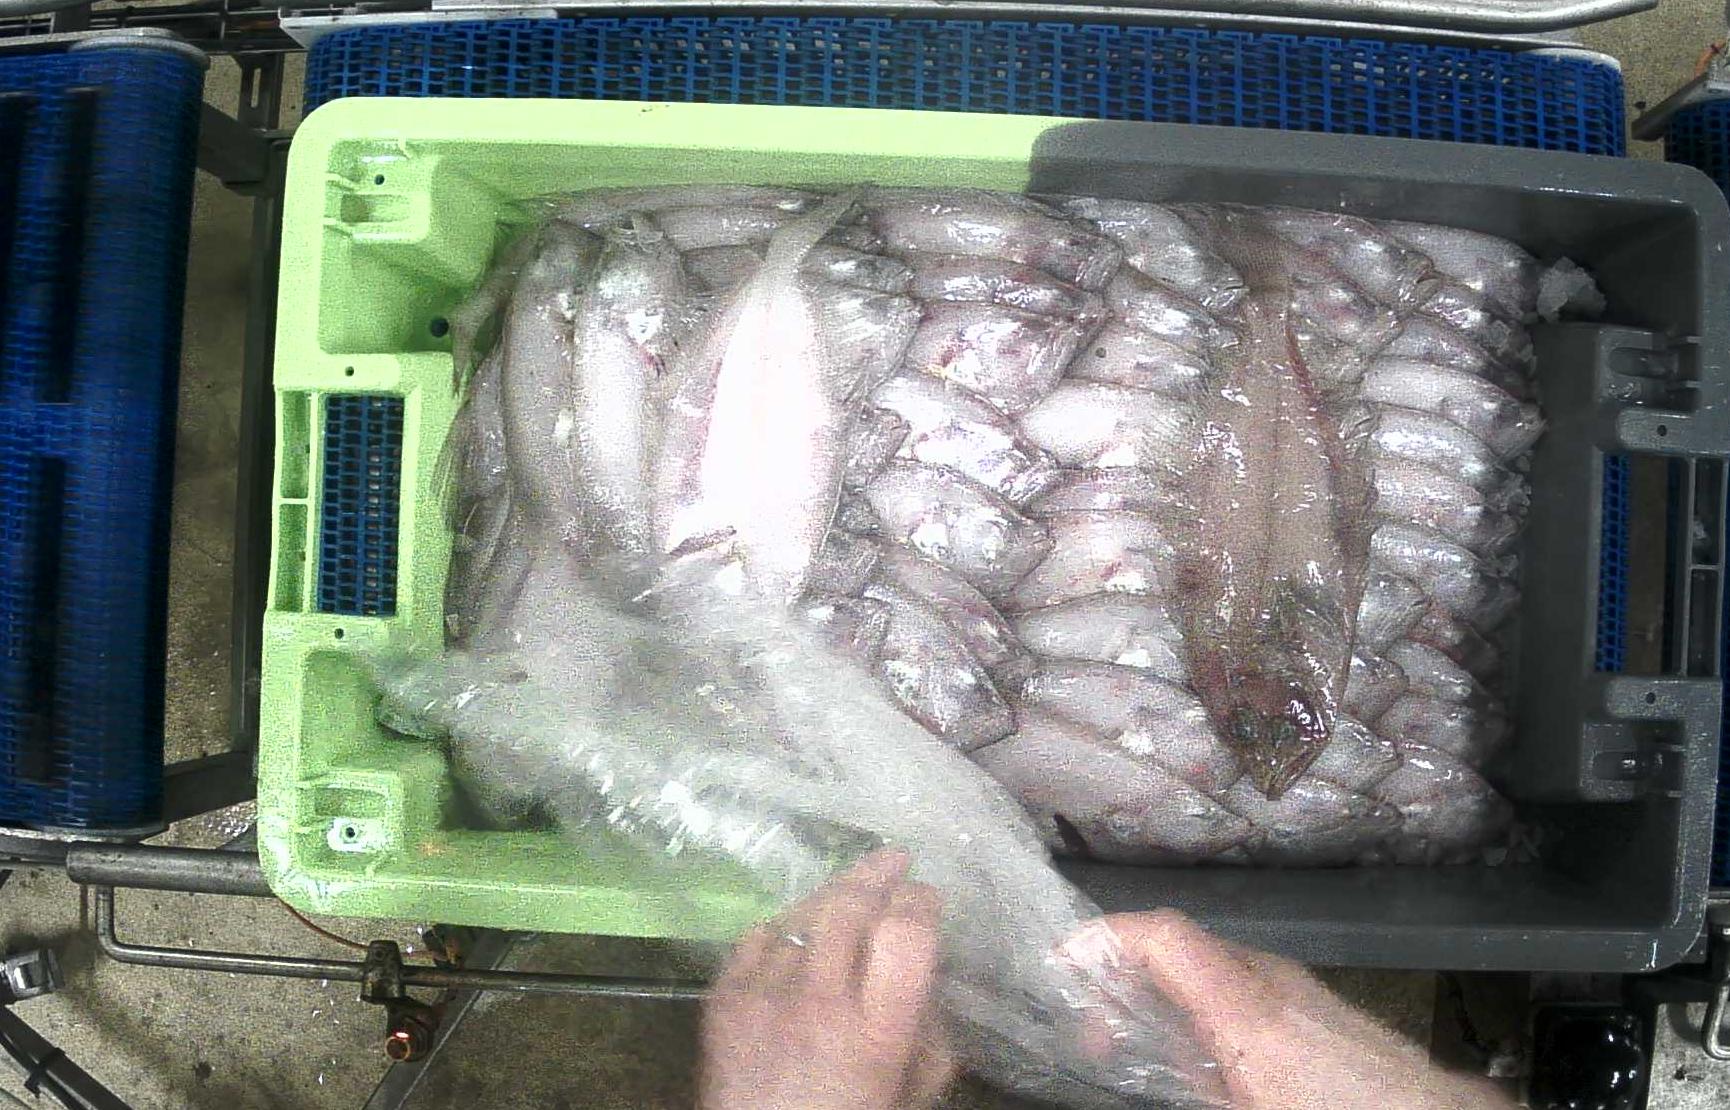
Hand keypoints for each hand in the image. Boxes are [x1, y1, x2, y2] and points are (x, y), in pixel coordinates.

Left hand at [699, 850, 955, 1109]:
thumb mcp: (914, 1089)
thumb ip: (927, 1029)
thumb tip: (922, 974)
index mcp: (877, 1030)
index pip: (907, 932)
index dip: (922, 901)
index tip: (928, 895)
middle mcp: (820, 1000)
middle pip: (852, 905)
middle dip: (878, 872)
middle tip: (895, 858)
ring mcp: (765, 994)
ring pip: (803, 913)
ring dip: (833, 893)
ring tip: (852, 887)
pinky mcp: (723, 997)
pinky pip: (758, 937)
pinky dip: (784, 927)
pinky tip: (799, 931)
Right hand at [1106, 910, 1514, 1109]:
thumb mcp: (1244, 1106)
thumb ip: (1190, 1078)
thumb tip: (1145, 1069)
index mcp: (1248, 1016)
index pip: (1163, 935)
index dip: (1103, 936)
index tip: (1061, 962)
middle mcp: (1277, 986)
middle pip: (1183, 948)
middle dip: (1126, 977)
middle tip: (1094, 1033)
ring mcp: (1308, 993)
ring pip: (1218, 969)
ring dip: (1168, 994)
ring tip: (1144, 1047)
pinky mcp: (1329, 1011)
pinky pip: (1252, 990)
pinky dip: (1210, 1007)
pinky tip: (1209, 1060)